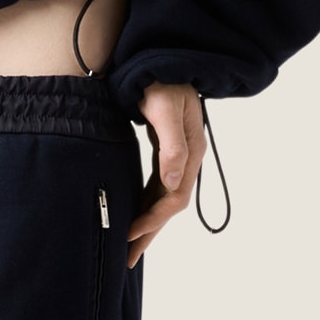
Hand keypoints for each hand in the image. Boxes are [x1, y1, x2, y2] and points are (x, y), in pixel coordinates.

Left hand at [125, 81, 206, 267]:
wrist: (163, 61)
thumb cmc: (163, 83)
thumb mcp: (165, 111)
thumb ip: (171, 147)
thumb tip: (174, 181)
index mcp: (191, 152)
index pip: (174, 198)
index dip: (153, 220)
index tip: (130, 235)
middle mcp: (187, 158)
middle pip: (170, 206)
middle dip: (150, 233)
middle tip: (128, 258)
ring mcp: (178, 156)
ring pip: (163, 199)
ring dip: (148, 223)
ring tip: (129, 245)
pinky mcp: (165, 151)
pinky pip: (157, 187)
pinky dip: (147, 205)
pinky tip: (136, 214)